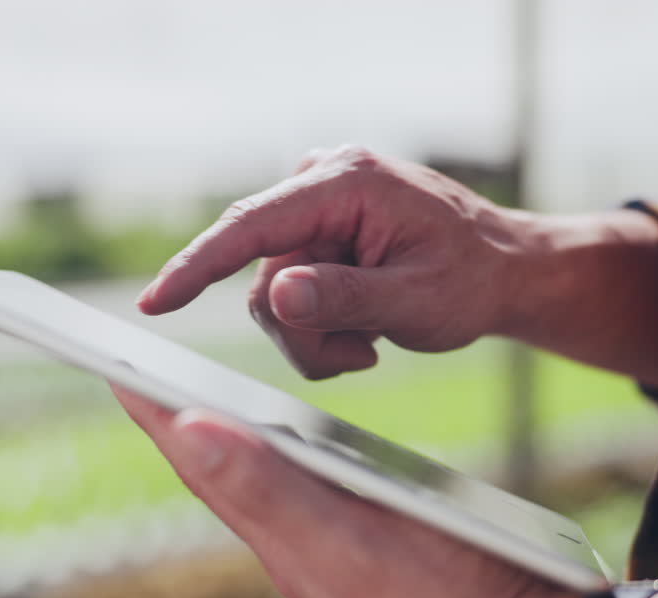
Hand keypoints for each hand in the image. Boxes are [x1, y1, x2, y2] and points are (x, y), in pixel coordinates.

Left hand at [112, 386, 581, 597]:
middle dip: (177, 418)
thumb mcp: (347, 546)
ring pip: (260, 478)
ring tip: (189, 402)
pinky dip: (279, 453)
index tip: (112, 363)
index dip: (156, 413)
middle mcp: (296, 541)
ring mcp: (331, 544)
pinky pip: (304, 488)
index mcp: (282, 536)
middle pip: (222, 469)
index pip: (202, 463)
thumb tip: (191, 429)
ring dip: (223, 434)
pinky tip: (285, 447)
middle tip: (135, 373)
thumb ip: (272, 492)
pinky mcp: (368, 540)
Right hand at [136, 145, 526, 379]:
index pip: (251, 224)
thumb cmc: (471, 280)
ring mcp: (316, 208)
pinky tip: (364, 329)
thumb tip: (275, 294)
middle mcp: (322, 182)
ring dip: (314, 336)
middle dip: (302, 331)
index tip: (155, 304)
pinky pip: (286, 295)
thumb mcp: (416, 300)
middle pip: (261, 278)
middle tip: (359, 356)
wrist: (502, 271)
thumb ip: (344, 297)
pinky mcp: (315, 234)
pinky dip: (318, 327)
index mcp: (347, 182)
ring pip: (270, 297)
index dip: (198, 266)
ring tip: (370, 342)